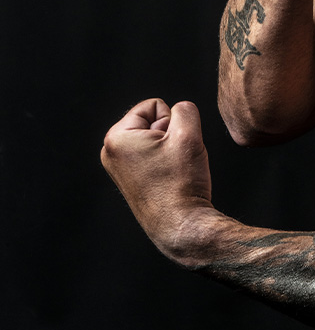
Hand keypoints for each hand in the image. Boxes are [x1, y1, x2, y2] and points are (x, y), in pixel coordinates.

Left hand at [101, 99, 214, 260]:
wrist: (181, 224)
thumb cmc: (181, 181)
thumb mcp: (189, 133)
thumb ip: (185, 109)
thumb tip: (179, 110)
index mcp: (117, 137)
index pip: (155, 105)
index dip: (172, 121)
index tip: (172, 147)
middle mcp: (110, 151)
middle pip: (152, 120)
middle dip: (169, 134)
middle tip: (173, 159)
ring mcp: (118, 166)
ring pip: (155, 137)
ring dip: (169, 147)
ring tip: (171, 169)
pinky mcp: (128, 178)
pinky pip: (152, 153)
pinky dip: (165, 160)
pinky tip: (168, 178)